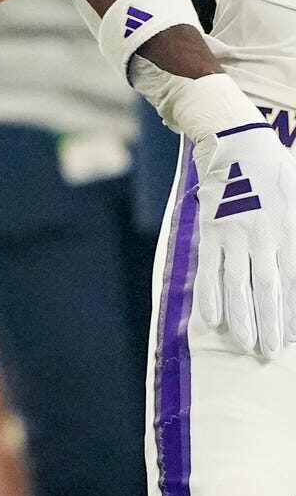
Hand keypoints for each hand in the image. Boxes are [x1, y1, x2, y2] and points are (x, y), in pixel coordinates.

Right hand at [191, 120, 295, 357]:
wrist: (237, 144)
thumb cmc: (278, 171)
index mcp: (290, 231)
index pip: (294, 282)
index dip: (292, 312)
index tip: (292, 337)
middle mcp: (264, 238)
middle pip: (267, 290)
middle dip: (269, 324)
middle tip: (269, 351)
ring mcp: (235, 237)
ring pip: (238, 285)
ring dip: (241, 318)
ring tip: (244, 344)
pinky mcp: (211, 233)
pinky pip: (209, 270)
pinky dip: (209, 296)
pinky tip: (211, 319)